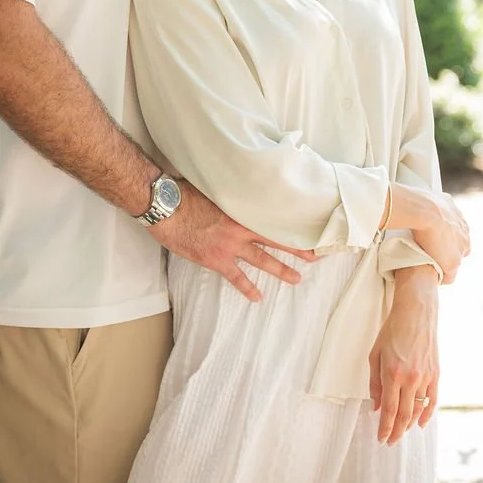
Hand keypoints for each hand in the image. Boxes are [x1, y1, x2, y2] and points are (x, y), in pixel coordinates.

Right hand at [151, 182, 315, 301]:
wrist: (167, 208)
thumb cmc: (187, 193)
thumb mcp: (216, 187)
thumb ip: (233, 192)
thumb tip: (244, 186)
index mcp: (243, 209)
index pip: (275, 218)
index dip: (292, 224)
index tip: (309, 227)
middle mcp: (241, 229)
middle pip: (276, 240)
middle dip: (297, 249)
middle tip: (315, 257)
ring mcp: (230, 246)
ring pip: (262, 260)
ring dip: (281, 270)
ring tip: (296, 279)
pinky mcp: (216, 259)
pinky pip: (236, 277)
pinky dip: (247, 288)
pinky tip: (258, 296)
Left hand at [369, 266, 438, 445]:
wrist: (416, 313)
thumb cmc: (393, 331)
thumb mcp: (375, 354)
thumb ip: (374, 382)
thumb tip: (375, 406)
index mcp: (392, 374)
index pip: (388, 410)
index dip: (384, 428)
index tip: (381, 439)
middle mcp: (410, 379)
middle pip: (403, 415)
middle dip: (396, 432)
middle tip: (390, 441)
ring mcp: (425, 377)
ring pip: (418, 410)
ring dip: (408, 425)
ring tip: (401, 431)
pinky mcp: (436, 374)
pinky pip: (433, 401)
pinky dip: (427, 414)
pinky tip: (420, 423)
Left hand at [396, 189, 470, 284]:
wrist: (425, 211)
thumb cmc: (434, 238)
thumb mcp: (448, 265)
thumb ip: (450, 275)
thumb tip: (446, 278)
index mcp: (466, 242)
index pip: (462, 254)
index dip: (449, 258)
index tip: (437, 258)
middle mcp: (465, 227)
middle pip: (457, 238)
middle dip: (447, 242)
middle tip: (431, 245)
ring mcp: (456, 212)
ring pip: (450, 223)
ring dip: (442, 227)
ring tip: (426, 231)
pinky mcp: (446, 200)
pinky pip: (443, 208)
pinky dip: (436, 212)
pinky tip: (424, 217)